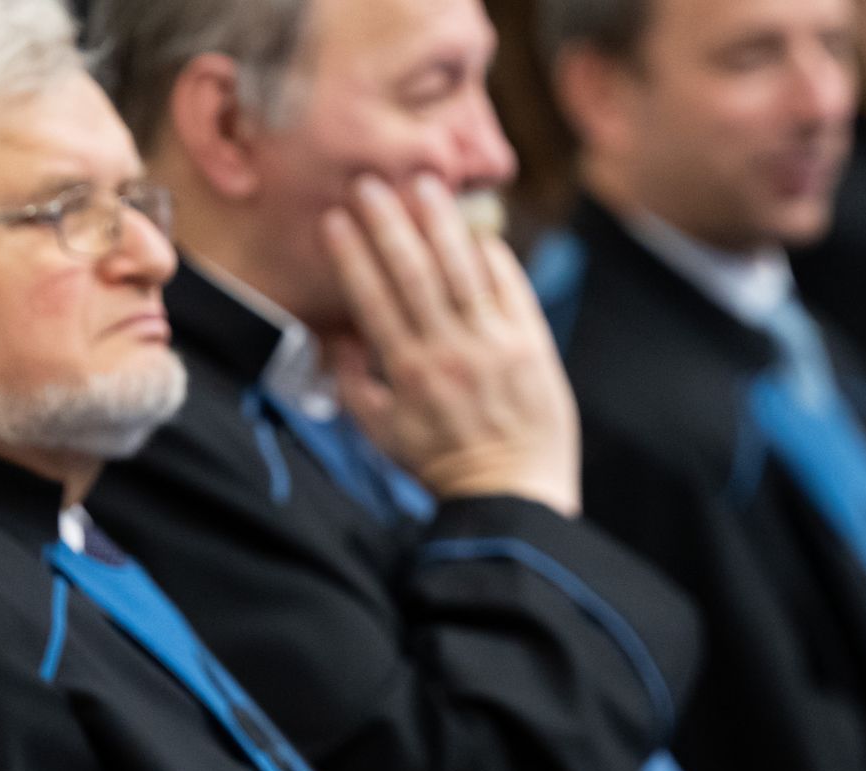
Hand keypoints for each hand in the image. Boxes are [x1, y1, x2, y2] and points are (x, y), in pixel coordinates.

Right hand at [321, 174, 580, 516]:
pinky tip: (475, 229)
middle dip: (387, 223)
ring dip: (440, 222)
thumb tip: (340, 335)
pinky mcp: (531, 343)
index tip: (335, 220)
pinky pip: (509, 285)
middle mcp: (448, 351)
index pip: (372, 299)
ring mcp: (493, 343)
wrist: (511, 492)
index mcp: (406, 373)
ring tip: (422, 184)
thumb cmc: (440, 464)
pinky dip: (491, 254)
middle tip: (369, 184)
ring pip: (462, 268)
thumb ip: (355, 383)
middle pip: (413, 272)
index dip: (351, 255)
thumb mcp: (380, 434)